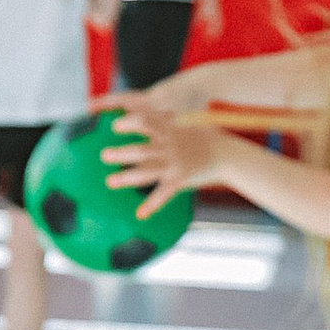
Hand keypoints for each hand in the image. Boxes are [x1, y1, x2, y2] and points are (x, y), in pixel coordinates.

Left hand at [106, 99, 223, 213]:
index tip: (114, 126)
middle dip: (121, 153)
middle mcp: (169, 146)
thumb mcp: (184, 122)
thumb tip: (145, 115)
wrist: (226, 153)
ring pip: (147, 172)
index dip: (129, 123)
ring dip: (127, 177)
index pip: (146, 122)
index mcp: (169, 130)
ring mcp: (175, 164)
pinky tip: (140, 213)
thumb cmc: (203, 137)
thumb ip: (164, 121)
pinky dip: (152, 204)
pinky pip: (164, 193)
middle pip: (142, 150)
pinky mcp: (181, 179)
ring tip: (110, 181)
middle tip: (104, 155)